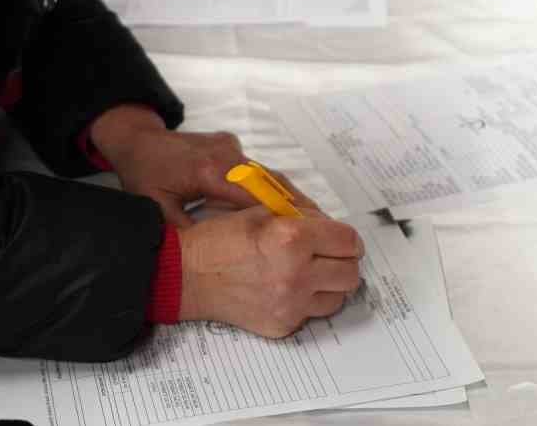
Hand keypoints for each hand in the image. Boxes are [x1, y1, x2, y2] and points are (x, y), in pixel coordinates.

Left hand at [87, 105, 318, 227]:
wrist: (137, 140)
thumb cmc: (145, 176)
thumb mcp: (158, 211)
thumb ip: (189, 234)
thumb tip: (218, 261)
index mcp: (208, 170)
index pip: (254, 194)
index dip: (281, 216)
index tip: (305, 237)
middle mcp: (227, 154)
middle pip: (272, 183)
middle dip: (297, 209)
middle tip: (323, 235)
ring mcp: (232, 148)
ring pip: (270, 176)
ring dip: (290, 200)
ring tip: (314, 227)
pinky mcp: (233, 147)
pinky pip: (260, 171)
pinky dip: (275, 191)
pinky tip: (289, 213)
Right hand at [178, 206, 363, 336]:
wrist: (186, 275)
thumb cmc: (220, 238)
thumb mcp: (262, 211)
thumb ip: (302, 217)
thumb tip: (330, 226)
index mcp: (293, 238)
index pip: (349, 241)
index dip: (347, 238)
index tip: (341, 239)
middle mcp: (296, 274)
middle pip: (350, 273)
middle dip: (343, 261)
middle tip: (329, 256)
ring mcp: (290, 305)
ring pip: (337, 298)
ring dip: (329, 284)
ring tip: (309, 273)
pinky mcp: (282, 325)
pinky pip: (311, 314)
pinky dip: (306, 302)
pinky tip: (286, 288)